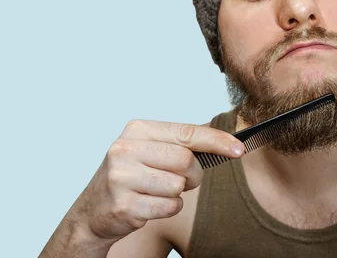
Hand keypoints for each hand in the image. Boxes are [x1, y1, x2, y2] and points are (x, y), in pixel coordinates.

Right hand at [74, 119, 244, 241]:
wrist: (92, 211)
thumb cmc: (131, 176)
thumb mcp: (150, 150)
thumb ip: (181, 144)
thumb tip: (227, 145)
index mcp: (136, 130)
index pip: (186, 132)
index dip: (216, 141)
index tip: (239, 148)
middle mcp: (125, 149)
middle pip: (185, 161)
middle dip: (192, 175)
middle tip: (180, 179)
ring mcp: (121, 177)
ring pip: (178, 186)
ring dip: (177, 193)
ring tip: (156, 191)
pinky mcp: (124, 204)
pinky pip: (169, 207)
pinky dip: (167, 208)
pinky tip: (148, 204)